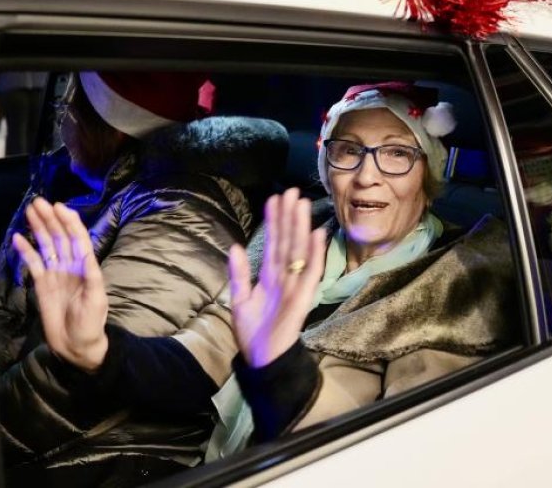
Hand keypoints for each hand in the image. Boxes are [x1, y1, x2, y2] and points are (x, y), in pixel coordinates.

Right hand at [11, 197, 107, 372]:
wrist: (76, 346)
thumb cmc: (91, 325)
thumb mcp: (96, 301)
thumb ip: (92, 279)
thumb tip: (87, 256)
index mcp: (86, 268)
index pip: (78, 239)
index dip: (70, 222)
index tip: (60, 207)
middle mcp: (71, 267)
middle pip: (60, 237)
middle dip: (51, 219)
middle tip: (39, 202)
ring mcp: (56, 274)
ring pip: (46, 245)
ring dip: (39, 228)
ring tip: (30, 210)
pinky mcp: (43, 285)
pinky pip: (33, 263)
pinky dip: (26, 250)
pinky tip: (18, 237)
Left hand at [227, 188, 326, 367]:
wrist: (262, 359)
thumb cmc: (253, 332)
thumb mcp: (239, 300)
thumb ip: (239, 274)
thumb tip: (234, 246)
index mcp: (270, 276)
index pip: (273, 243)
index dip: (274, 222)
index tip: (274, 199)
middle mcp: (285, 277)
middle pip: (288, 241)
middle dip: (289, 217)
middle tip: (291, 191)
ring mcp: (296, 286)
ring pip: (299, 251)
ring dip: (301, 228)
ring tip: (301, 204)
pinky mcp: (303, 298)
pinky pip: (311, 273)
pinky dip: (315, 254)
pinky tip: (317, 235)